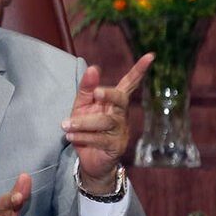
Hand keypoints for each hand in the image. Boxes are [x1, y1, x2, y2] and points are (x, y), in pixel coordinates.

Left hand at [62, 53, 153, 193]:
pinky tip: (70, 136)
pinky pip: (100, 139)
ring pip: (105, 122)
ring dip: (83, 122)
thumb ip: (87, 88)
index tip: (150, 56)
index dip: (139, 70)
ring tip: (65, 124)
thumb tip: (93, 68)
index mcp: (114, 102)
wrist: (88, 160)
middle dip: (110, 94)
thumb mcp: (83, 106)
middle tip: (96, 93)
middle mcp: (120, 114)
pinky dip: (83, 136)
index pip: (129, 83)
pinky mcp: (115, 146)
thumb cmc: (86, 129)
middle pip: (121, 99)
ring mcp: (120, 131)